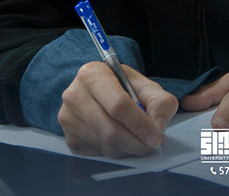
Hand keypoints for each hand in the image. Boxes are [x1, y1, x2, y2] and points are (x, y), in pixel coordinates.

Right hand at [58, 61, 177, 157]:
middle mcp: (74, 95)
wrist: (100, 89)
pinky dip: (115, 152)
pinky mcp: (69, 137)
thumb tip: (158, 127)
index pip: (118, 106)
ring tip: (138, 139)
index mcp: (92, 75)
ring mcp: (68, 118)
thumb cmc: (122, 86)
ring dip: (128, 148)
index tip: (156, 137)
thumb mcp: (145, 85)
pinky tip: (121, 139)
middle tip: (152, 144)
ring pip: (105, 144)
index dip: (140, 125)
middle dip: (137, 142)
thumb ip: (160, 102)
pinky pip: (97, 153)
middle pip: (111, 130)